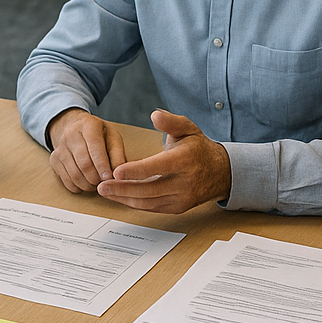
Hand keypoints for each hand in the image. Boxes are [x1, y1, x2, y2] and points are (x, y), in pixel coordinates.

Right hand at [46, 108, 126, 192]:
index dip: (102, 165)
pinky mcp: (54, 160)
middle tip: (105, 183)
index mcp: (88, 126)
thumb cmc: (99, 134)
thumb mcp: (112, 137)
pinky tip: (86, 184)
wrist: (75, 127)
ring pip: (74, 174)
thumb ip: (118, 155)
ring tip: (97, 184)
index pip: (95, 148)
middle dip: (96, 178)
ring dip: (88, 185)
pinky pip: (66, 180)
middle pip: (84, 163)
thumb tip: (118, 174)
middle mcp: (71, 135)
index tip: (109, 178)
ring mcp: (60, 148)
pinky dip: (78, 187)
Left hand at [96, 110, 230, 213]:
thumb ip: (171, 121)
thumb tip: (155, 115)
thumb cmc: (198, 148)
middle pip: (150, 189)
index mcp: (186, 160)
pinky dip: (134, 203)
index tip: (116, 171)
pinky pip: (152, 208)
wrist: (219, 172)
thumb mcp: (188, 128)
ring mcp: (182, 198)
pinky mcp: (177, 208)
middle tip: (102, 186)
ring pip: (149, 202)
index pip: (159, 167)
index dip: (137, 170)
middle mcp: (185, 182)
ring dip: (125, 198)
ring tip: (105, 191)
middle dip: (123, 189)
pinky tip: (119, 196)